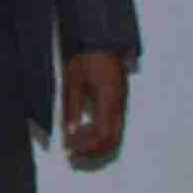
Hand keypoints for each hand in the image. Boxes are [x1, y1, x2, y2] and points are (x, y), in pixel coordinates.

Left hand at [60, 50, 130, 166]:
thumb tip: (71, 132)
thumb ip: (72, 109)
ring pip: (115, 134)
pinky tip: (85, 130)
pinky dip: (101, 133)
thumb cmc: (87, 58)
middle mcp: (119, 105)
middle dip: (93, 150)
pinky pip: (115, 125)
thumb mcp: (72, 83)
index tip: (71, 150)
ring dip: (97, 143)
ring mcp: (121, 104)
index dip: (87, 148)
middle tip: (73, 152)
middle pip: (112, 140)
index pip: (102, 136)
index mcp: (108, 101)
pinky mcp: (120, 101)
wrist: (101, 40)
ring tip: (76, 142)